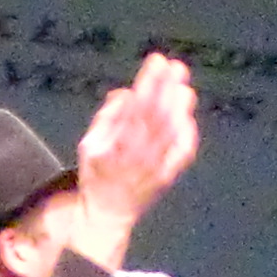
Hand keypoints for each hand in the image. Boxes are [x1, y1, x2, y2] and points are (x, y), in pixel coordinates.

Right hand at [54, 51, 200, 267]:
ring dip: (180, 107)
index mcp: (115, 147)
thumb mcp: (89, 145)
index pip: (137, 107)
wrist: (107, 215)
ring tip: (184, 86)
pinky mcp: (167, 178)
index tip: (156, 61)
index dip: (149, 82)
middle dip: (168, 88)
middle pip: (158, 116)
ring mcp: (155, 169)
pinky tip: (187, 117)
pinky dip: (187, 134)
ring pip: (172, 133)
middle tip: (177, 66)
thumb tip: (126, 94)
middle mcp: (137, 158)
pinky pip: (182, 154)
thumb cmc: (97, 175)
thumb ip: (106, 118)